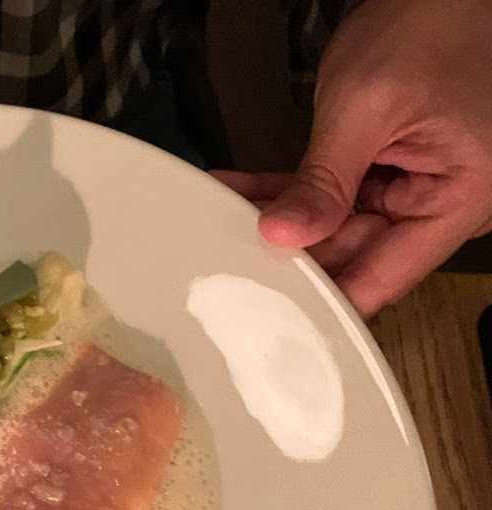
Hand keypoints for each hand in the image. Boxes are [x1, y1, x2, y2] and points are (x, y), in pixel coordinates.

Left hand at [213, 0, 491, 316]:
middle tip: (225, 266)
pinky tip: (236, 193)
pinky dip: (287, 192)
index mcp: (458, 201)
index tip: (268, 312)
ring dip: (279, 222)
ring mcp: (411, 189)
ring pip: (334, 227)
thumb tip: (283, 236)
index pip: (383, 278)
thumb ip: (326, 179)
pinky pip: (332, 194)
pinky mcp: (384, 172)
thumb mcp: (367, 107)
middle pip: (355, 256)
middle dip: (290, 257)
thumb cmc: (427, 30)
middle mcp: (439, 206)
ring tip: (219, 225)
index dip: (325, 299)